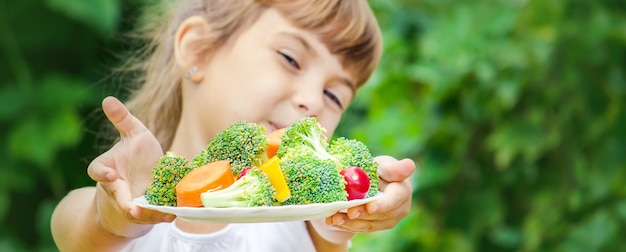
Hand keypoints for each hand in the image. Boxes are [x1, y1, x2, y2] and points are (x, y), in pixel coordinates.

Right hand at [87, 96, 174, 237]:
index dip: (101, 174)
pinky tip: (172, 214)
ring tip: (155, 215)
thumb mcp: (133, 134)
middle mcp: (117, 188)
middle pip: (117, 196)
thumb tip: (108, 98)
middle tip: (132, 209)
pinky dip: (160, 215)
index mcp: (107, 169)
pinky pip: (152, 215)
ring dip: (145, 214)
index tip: (108, 175)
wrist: (143, 178)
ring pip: (135, 210)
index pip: (97, 171)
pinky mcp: (147, 211)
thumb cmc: (136, 154)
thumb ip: (122, 119)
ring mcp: (131, 201)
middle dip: (124, 203)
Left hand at [325, 155, 414, 231]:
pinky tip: (333, 221)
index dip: (382, 205)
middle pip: (380, 215)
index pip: (394, 199)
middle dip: (362, 215)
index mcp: (402, 190)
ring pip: (370, 224)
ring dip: (351, 223)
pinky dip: (346, 225)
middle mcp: (400, 208)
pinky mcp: (377, 225)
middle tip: (348, 212)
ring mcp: (389, 219)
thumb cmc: (379, 170)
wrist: (372, 181)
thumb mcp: (384, 165)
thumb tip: (410, 165)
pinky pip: (362, 228)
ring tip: (335, 219)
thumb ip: (393, 168)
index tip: (370, 207)